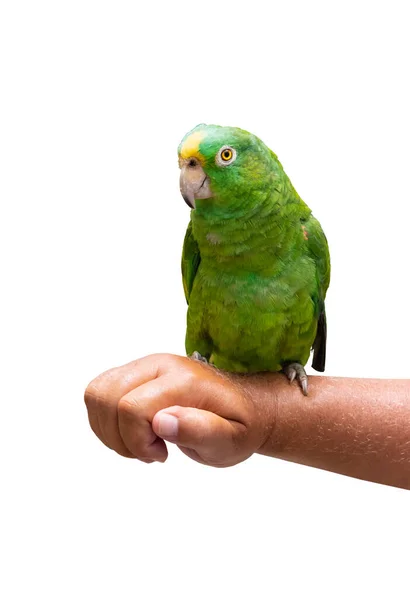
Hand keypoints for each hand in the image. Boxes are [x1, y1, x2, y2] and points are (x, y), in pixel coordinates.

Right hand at [84, 353, 274, 466]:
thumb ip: (200, 430)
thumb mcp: (230, 440)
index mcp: (184, 380)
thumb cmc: (236, 426)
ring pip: (96, 392)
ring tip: (142, 442)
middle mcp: (160, 364)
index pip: (132, 407)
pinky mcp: (134, 373)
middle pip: (107, 396)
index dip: (137, 441)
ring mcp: (144, 365)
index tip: (162, 455)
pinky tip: (132, 433)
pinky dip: (104, 420)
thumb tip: (162, 422)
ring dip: (109, 429)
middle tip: (151, 451)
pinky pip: (98, 392)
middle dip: (119, 437)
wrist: (241, 407)